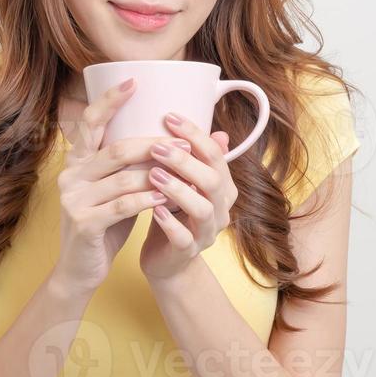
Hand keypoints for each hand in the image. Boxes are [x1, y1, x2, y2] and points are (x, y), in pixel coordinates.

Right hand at [51, 79, 192, 295]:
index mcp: (78, 160)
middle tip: (184, 143)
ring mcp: (74, 199)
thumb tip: (184, 140)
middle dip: (153, 144)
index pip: (90, 121)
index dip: (110, 100)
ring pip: (122, 177)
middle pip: (116, 149)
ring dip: (157, 174)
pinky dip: (147, 200)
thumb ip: (141, 165)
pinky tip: (166, 198)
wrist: (82, 269)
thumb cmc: (106, 222)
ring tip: (183, 172)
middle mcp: (71, 174)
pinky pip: (122, 206)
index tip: (134, 80)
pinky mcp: (84, 223)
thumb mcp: (121, 189)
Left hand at [139, 113, 238, 282]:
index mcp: (222, 187)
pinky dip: (170, 223)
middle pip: (213, 180)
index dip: (195, 134)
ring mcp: (207, 232)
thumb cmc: (173, 213)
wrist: (167, 260)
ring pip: (202, 208)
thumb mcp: (183, 181)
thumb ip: (192, 156)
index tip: (168, 116)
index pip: (216, 155)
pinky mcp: (188, 252)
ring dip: (178, 189)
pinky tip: (154, 210)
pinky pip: (183, 237)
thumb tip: (208, 125)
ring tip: (153, 175)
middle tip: (157, 146)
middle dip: (186, 161)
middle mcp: (221, 208)